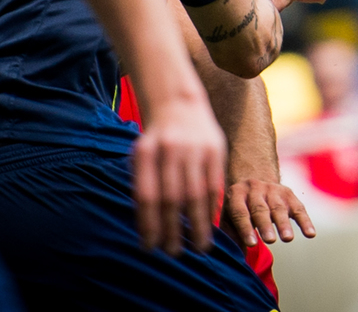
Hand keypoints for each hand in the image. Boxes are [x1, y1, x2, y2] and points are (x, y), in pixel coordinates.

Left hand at [131, 97, 226, 254]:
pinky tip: (209, 224)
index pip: (147, 196)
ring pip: (196, 195)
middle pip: (172, 199)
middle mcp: (171, 149)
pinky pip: (214, 186)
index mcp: (146, 152)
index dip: (148, 225)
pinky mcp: (216, 149)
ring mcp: (196, 148)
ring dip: (198, 226)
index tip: (150, 248)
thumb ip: (143, 186)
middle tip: (173, 253)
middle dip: (173, 231)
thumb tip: (146, 229)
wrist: (179, 104)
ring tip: (197, 247)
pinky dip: (212, 209)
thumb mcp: (141, 156)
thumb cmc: (156, 140)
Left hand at [223, 178, 314, 246]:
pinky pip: (298, 208)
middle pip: (260, 209)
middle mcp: (254, 189)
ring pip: (279, 208)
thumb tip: (234, 260)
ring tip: (287, 239)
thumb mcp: (228, 216)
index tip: (252, 244)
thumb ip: (230, 236)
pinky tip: (310, 234)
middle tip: (270, 240)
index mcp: (236, 195)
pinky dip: (305, 221)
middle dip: (266, 225)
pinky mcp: (288, 194)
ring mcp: (273, 190)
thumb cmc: (239, 206)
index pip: (240, 213)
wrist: (253, 175)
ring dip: (284, 224)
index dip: (245, 228)